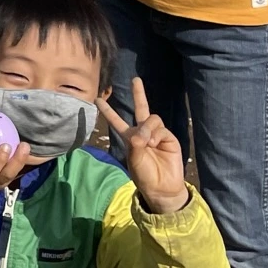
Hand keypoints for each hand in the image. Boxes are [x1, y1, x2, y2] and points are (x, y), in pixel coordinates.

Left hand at [98, 78, 189, 213]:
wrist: (163, 187)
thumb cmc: (145, 176)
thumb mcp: (135, 160)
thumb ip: (136, 145)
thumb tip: (142, 134)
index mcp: (130, 138)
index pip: (117, 121)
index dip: (108, 111)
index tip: (98, 99)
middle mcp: (143, 133)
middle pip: (141, 109)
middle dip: (139, 94)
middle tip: (136, 79)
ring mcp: (157, 134)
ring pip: (151, 119)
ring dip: (147, 128)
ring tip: (146, 142)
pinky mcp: (169, 138)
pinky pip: (161, 128)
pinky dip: (156, 134)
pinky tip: (155, 143)